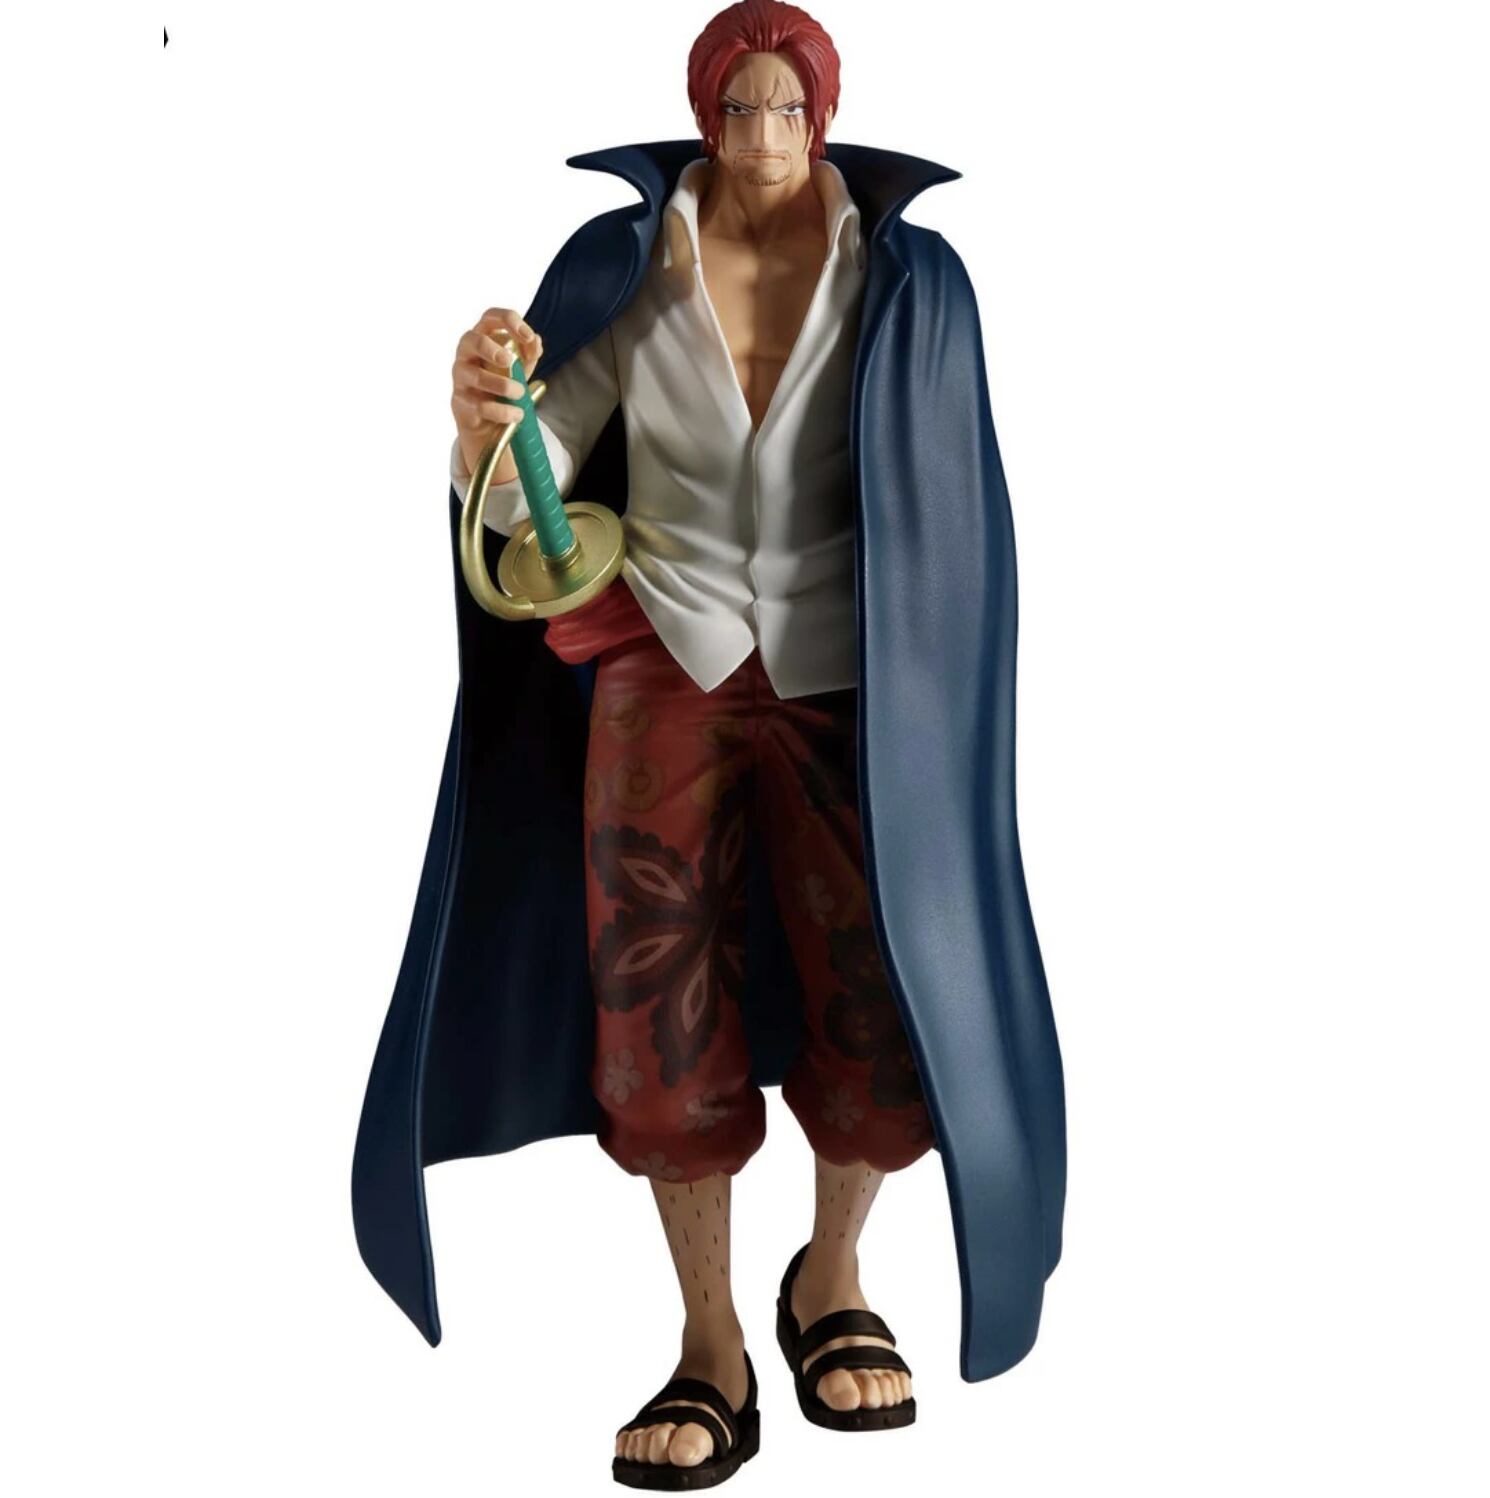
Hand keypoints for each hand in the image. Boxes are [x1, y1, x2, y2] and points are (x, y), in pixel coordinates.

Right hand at [450, 308, 543, 485]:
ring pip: (475, 376)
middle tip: (509, 362)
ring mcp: (461, 377)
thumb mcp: (520, 369)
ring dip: (501, 385)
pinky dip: (502, 411)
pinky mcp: (460, 402)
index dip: (509, 321)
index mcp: (483, 338)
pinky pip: (479, 405)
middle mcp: (467, 354)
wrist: (487, 422)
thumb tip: (536, 341)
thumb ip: (529, 354)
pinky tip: (516, 414)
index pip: (490, 317)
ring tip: (520, 393)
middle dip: (491, 349)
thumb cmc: (501, 386)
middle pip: (471, 340)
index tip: (528, 336)